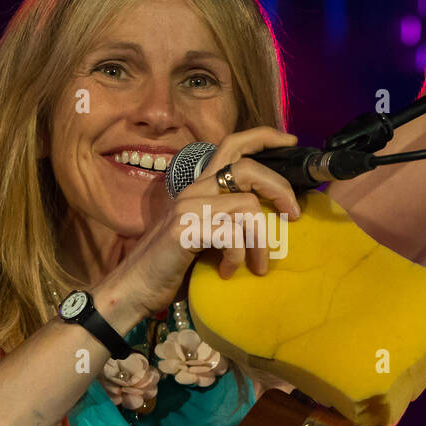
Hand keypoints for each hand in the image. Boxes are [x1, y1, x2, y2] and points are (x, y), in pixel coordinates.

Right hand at [103, 127, 301, 317]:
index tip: (290, 142)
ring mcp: (188, 208)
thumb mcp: (205, 234)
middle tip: (292, 215)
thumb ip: (228, 219)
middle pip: (248, 168)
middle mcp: (194, 190)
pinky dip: (237, 257)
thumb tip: (270, 217)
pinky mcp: (184, 230)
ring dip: (261, 241)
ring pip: (247, 206)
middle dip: (279, 189)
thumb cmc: (172, 266)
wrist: (133, 288)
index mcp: (200, 187)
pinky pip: (230, 235)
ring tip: (258, 265)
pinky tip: (227, 271)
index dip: (264, 137)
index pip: (231, 145)